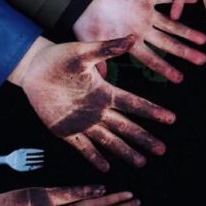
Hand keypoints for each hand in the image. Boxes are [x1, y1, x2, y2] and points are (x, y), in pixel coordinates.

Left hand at [13, 36, 174, 171]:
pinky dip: (94, 157)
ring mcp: (82, 122)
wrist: (34, 69)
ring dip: (125, 152)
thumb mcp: (84, 52)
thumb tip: (133, 37)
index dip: (152, 111)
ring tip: (141, 163)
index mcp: (104, 91)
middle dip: (144, 139)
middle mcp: (97, 109)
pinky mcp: (65, 131)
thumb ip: (108, 48)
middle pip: (126, 127)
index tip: (170, 118)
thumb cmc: (59, 58)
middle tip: (161, 150)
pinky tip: (106, 167)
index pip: (133, 104)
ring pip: (108, 140)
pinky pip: (82, 147)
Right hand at [73, 0, 205, 82]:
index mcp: (130, 41)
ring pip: (171, 24)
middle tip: (201, 60)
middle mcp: (141, 29)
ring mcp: (145, 12)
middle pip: (167, 43)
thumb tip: (103, 80)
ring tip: (203, 38)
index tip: (179, 78)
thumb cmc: (84, 19)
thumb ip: (101, 59)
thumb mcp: (89, 44)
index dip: (165, 68)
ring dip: (187, 30)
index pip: (152, 58)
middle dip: (184, 52)